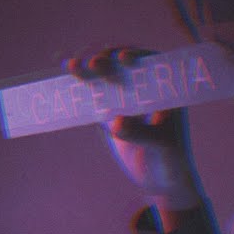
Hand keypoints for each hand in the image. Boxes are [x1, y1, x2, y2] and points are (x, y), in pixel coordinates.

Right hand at [67, 47, 203, 209]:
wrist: (158, 177)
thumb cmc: (170, 158)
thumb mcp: (159, 145)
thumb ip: (139, 133)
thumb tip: (117, 121)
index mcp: (163, 88)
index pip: (149, 63)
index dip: (135, 55)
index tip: (123, 58)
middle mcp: (142, 87)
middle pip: (120, 66)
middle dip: (105, 61)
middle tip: (91, 64)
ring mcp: (123, 97)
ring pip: (102, 78)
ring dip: (86, 70)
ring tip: (71, 66)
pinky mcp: (107, 111)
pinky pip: (91, 96)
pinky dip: (77, 87)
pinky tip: (62, 77)